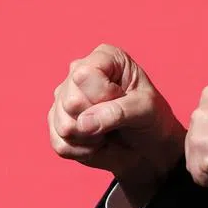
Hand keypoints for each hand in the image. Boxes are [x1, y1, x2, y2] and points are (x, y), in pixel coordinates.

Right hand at [49, 44, 185, 198]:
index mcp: (104, 57)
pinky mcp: (57, 123)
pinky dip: (82, 151)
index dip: (104, 95)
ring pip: (63, 125)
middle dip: (98, 120)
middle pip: (71, 102)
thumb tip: (83, 123)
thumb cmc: (150, 119)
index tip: (123, 99)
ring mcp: (64, 98)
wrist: (147, 146)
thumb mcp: (146, 109)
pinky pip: (60, 144)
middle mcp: (78, 72)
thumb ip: (118, 111)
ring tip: (107, 131)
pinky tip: (97, 143)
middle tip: (116, 120)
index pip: (84, 75)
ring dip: (91, 138)